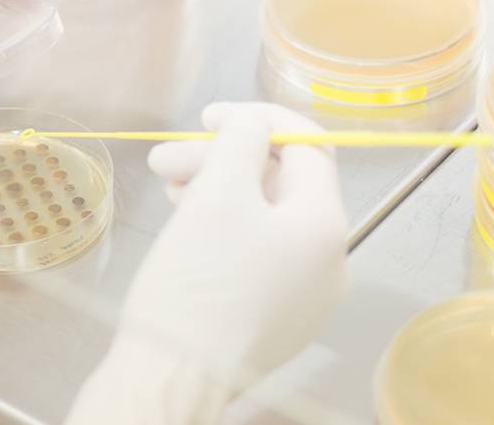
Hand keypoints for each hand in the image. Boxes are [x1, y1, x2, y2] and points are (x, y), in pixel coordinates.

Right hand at [66, 103, 347, 424]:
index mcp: (325, 225)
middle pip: (280, 183)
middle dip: (223, 159)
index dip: (257, 120)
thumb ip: (241, 142)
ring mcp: (304, 295)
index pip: (307, 146)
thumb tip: (252, 126)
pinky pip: (257, 253)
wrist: (177, 375)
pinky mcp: (275, 318)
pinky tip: (185, 225)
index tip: (208, 116)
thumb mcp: (218, 193)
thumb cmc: (199, 282)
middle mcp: (328, 261)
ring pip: (264, 218)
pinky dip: (223, 228)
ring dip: (216, 190)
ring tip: (168, 188)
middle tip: (165, 159)